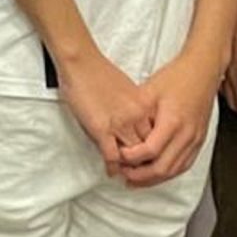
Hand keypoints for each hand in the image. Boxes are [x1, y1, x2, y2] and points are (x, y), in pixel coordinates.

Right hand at [53, 46, 150, 179]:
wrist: (81, 62)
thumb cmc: (98, 70)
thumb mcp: (126, 87)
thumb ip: (134, 104)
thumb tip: (134, 115)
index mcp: (143, 104)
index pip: (155, 133)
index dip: (153, 147)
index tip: (150, 156)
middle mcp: (136, 116)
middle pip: (148, 146)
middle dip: (146, 161)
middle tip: (142, 172)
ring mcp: (120, 124)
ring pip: (132, 155)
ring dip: (130, 167)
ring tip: (127, 175)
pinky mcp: (102, 129)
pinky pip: (112, 155)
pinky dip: (112, 166)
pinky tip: (111, 170)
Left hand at [122, 51, 221, 186]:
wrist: (203, 70)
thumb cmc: (176, 77)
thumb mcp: (149, 90)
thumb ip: (136, 113)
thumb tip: (117, 129)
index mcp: (173, 122)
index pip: (150, 151)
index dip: (132, 158)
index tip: (119, 156)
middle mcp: (187, 134)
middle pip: (163, 168)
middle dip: (140, 175)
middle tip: (123, 174)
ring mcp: (196, 139)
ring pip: (175, 170)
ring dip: (154, 178)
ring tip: (135, 179)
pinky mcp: (200, 140)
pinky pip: (184, 164)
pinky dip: (168, 172)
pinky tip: (155, 173)